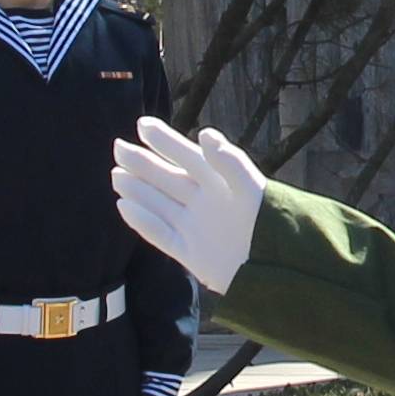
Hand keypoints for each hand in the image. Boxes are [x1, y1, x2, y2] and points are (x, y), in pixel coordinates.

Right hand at [112, 118, 266, 292]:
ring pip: (159, 203)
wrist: (277, 272)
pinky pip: (160, 234)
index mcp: (220, 183)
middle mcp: (204, 202)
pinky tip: (123, 207)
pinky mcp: (190, 254)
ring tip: (116, 174)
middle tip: (118, 146)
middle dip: (143, 162)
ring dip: (138, 189)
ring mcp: (195, 227)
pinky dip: (142, 221)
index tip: (143, 124)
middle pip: (167, 178)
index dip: (166, 140)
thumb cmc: (270, 225)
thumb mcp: (252, 189)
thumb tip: (205, 134)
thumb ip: (231, 162)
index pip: (187, 156)